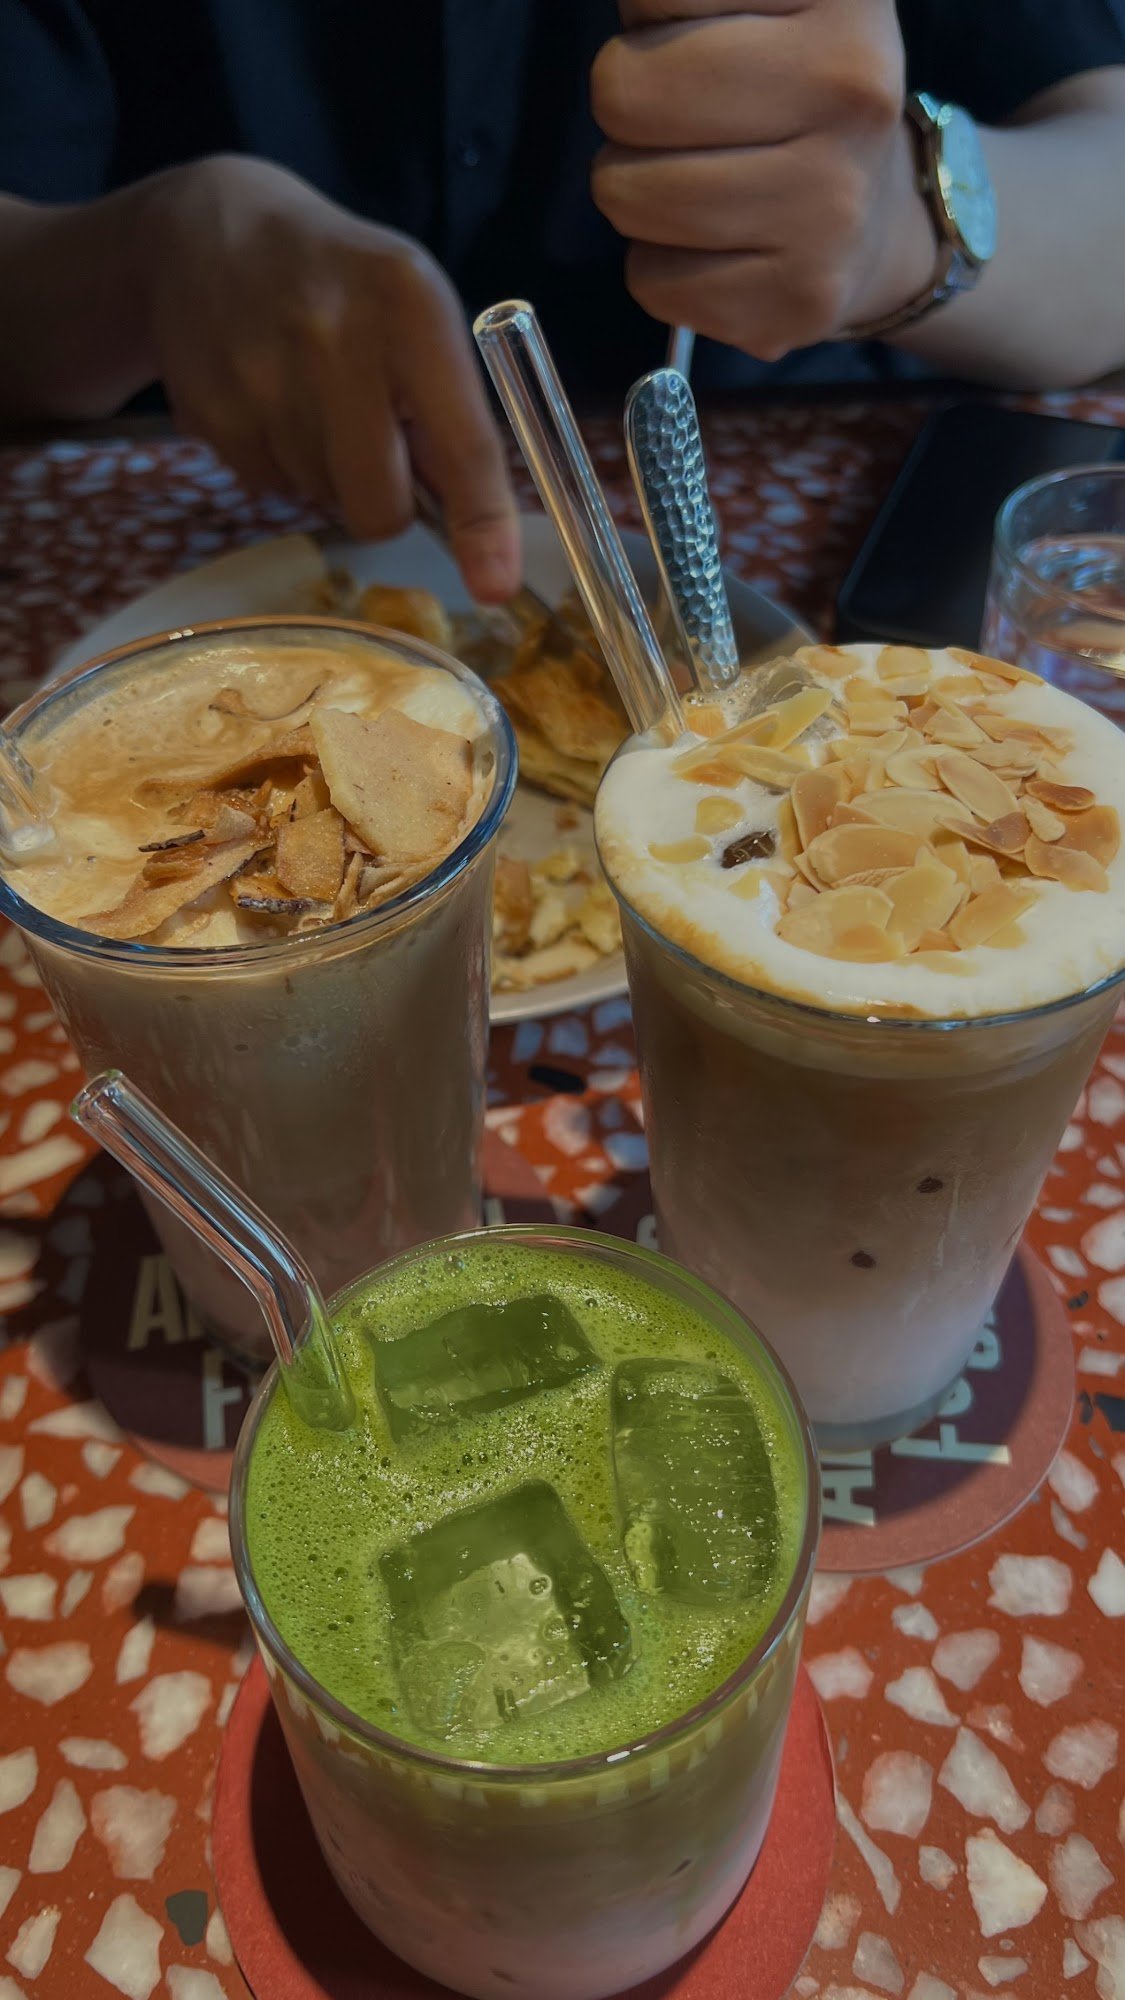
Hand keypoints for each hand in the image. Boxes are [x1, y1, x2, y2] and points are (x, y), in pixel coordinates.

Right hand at [137, 156, 518, 599]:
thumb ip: (449, 411)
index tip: (495, 585)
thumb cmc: (341, 280)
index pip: (462, 443)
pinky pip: (271, 488)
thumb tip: (478, 531)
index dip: (482, 524)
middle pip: (381, 506)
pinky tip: (270, 398)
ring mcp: (262, 378)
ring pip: (325, 502)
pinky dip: (281, 461)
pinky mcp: (211, 413)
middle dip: (387, 502)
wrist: (206, 230)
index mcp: (409, 304)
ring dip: (330, 473)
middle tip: (374, 445)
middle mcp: (334, 339)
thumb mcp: (414, 310)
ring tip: (312, 396)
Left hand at [591, 0, 936, 357]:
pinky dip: (661, 268)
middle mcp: (853, 90)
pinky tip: (717, 246)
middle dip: (628, 107)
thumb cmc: (788, 90)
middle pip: (624, 95)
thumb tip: (630, 30)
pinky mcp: (802, 297)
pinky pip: (651, 281)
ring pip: (627, 196)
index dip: (650, 20)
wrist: (882, 220)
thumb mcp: (755, 5)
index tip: (699, 35)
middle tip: (681, 120)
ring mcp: (834, 204)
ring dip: (635, 192)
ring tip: (698, 182)